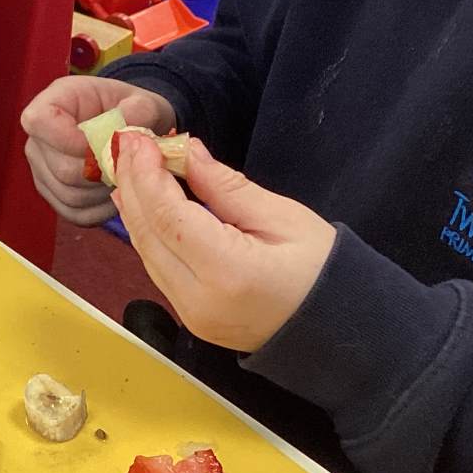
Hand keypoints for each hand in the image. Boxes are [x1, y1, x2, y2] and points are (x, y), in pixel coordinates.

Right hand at [21, 76, 177, 225]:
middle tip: (129, 164)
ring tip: (127, 176)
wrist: (130, 128)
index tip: (102, 142)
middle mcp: (39, 140)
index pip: (39, 120)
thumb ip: (139, 111)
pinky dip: (102, 209)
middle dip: (102, 171)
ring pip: (70, 195)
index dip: (69, 137)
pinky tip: (117, 191)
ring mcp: (42, 171)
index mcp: (54, 103)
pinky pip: (76, 213)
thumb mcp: (144, 102)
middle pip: (62, 168)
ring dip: (105, 191)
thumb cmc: (133, 110)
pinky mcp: (55, 197)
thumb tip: (126, 134)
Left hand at [111, 132, 336, 352]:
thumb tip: (187, 152)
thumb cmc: (325, 271)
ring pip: (146, 254)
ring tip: (129, 167)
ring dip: (134, 208)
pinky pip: (158, 269)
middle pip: (148, 235)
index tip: (137, 139)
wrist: (344, 333)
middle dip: (133, 186)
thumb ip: (226, 188)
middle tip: (127, 145)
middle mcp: (198, 299)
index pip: (168, 217)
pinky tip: (142, 205)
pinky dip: (147, 233)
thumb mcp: (283, 218)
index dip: (147, 175)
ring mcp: (191, 315)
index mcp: (228, 272)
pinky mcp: (190, 319)